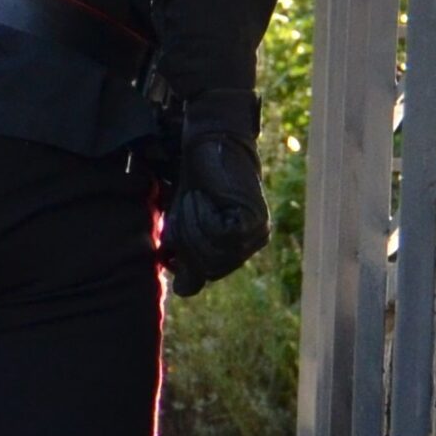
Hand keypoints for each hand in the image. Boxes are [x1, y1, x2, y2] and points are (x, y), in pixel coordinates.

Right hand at [159, 90, 267, 296]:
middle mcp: (252, 243)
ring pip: (212, 252)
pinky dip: (203, 215)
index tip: (178, 229)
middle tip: (187, 205)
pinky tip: (206, 196)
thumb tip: (184, 291)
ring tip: (196, 197)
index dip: (185, 255)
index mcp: (238, 247)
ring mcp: (257, 233)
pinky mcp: (256, 221)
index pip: (207, 272)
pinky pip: (219, 235)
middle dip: (187, 238)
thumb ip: (186, 256)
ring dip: (193, 224)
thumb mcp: (184, 224)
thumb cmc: (195, 182)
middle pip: (209, 266)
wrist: (210, 144)